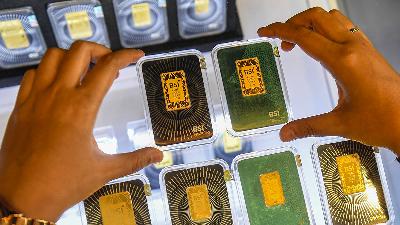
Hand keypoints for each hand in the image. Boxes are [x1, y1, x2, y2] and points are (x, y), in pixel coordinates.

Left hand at [0, 41, 162, 221]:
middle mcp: (58, 96)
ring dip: (72, 56)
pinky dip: (48, 70)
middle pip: (79, 51)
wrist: (23, 198)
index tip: (136, 55)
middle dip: (100, 50)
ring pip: (53, 56)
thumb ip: (135, 159)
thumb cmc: (63, 184)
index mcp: (82, 108)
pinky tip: (57, 84)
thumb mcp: (104, 170)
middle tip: (109, 63)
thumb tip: (158, 155)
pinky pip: (33, 73)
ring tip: (84, 70)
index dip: (126, 56)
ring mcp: (36, 98)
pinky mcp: (21, 106)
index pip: (107, 67)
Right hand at [258, 8, 399, 153]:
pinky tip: (320, 46)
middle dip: (293, 23)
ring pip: (332, 18)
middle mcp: (354, 48)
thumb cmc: (382, 121)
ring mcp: (363, 46)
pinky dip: (326, 29)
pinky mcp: (369, 50)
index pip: (304, 36)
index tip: (265, 32)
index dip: (280, 31)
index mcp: (343, 62)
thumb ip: (308, 126)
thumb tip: (285, 133)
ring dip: (311, 23)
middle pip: (317, 17)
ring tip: (298, 41)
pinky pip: (344, 27)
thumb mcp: (340, 124)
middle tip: (279, 39)